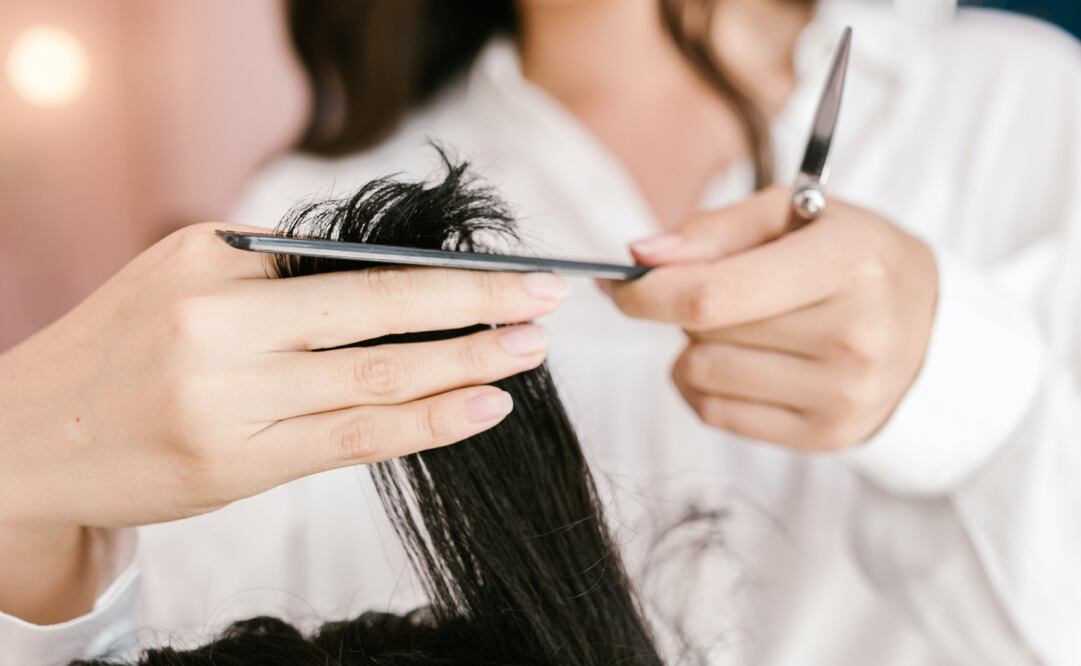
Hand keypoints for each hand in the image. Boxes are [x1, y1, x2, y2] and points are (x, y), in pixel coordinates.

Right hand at [0, 223, 564, 620]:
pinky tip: (482, 408)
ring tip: (528, 350)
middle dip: (476, 303)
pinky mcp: (240, 464)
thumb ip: (281, 274)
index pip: (355, 264)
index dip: (444, 271)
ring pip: (377, 377)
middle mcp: (222, 326)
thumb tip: (399, 277)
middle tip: (547, 299)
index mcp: (213, 264)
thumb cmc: (124, 347)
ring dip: (466, 361)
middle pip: (380, 310)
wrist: (31, 438)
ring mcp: (231, 400)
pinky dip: (426, 422)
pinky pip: (353, 439)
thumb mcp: (186, 277)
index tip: (510, 271)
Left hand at [603, 187, 937, 450]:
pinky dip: (704, 386)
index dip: (647, 292)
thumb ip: (714, 230)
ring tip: (739, 325)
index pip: (712, 296)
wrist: (931, 327)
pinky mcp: (828, 437)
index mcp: (848, 265)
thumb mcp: (796, 215)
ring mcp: (844, 396)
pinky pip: (716, 415)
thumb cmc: (851, 257)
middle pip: (702, 335)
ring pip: (700, 376)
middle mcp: (853, 337)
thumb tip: (641, 256)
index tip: (618, 282)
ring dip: (694, 348)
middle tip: (719, 289)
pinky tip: (739, 361)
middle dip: (684, 307)